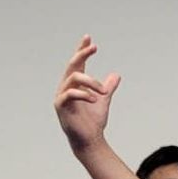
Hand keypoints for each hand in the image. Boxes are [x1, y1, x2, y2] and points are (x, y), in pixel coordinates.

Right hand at [54, 35, 120, 152]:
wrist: (90, 140)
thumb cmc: (93, 122)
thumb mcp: (103, 101)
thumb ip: (108, 88)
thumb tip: (116, 75)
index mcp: (76, 84)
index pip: (77, 63)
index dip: (82, 50)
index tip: (88, 38)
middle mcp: (66, 86)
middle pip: (72, 65)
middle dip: (82, 54)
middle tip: (94, 48)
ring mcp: (62, 95)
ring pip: (73, 77)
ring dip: (90, 81)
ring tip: (103, 92)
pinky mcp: (61, 106)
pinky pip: (70, 94)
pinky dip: (83, 94)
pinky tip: (95, 99)